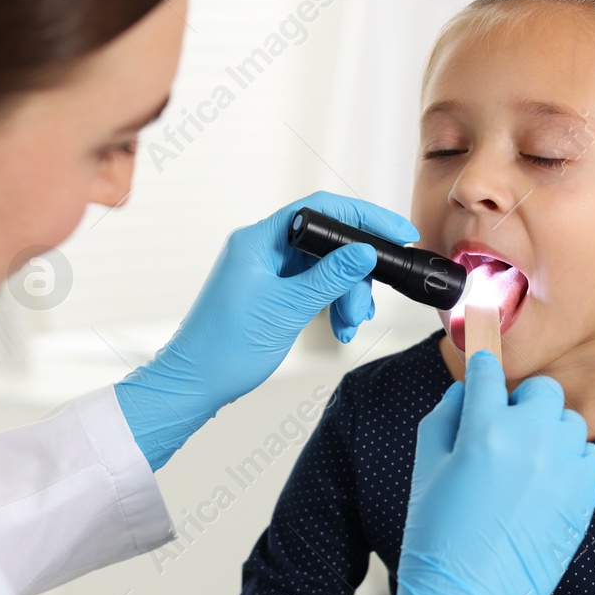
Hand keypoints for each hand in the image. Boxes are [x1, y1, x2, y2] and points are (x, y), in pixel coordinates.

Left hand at [114, 191, 416, 468]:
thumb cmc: (226, 347)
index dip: (364, 217)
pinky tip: (340, 327)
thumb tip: (366, 251)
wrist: (194, 384)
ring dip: (344, 295)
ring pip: (323, 269)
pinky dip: (329, 304)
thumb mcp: (287, 309)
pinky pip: (311, 288)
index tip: (399, 233)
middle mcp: (262, 248)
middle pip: (326, 243)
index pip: (321, 209)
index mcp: (259, 240)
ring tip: (349, 325)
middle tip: (364, 308)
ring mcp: (266, 271)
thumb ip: (329, 277)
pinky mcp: (270, 293)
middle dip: (354, 274)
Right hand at [371, 351, 594, 594]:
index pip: (489, 368)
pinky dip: (569, 461)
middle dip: (521, 404)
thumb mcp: (425, 468)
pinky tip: (543, 486)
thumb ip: (445, 417)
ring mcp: (562, 468)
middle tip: (501, 433)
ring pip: (567, 421)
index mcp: (483, 429)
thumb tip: (467, 390)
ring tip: (522, 466)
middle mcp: (528, 441)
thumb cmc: (439, 543)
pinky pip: (588, 454)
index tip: (486, 328)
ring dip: (547, 433)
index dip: (484, 350)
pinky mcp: (584, 494)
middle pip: (540, 390)